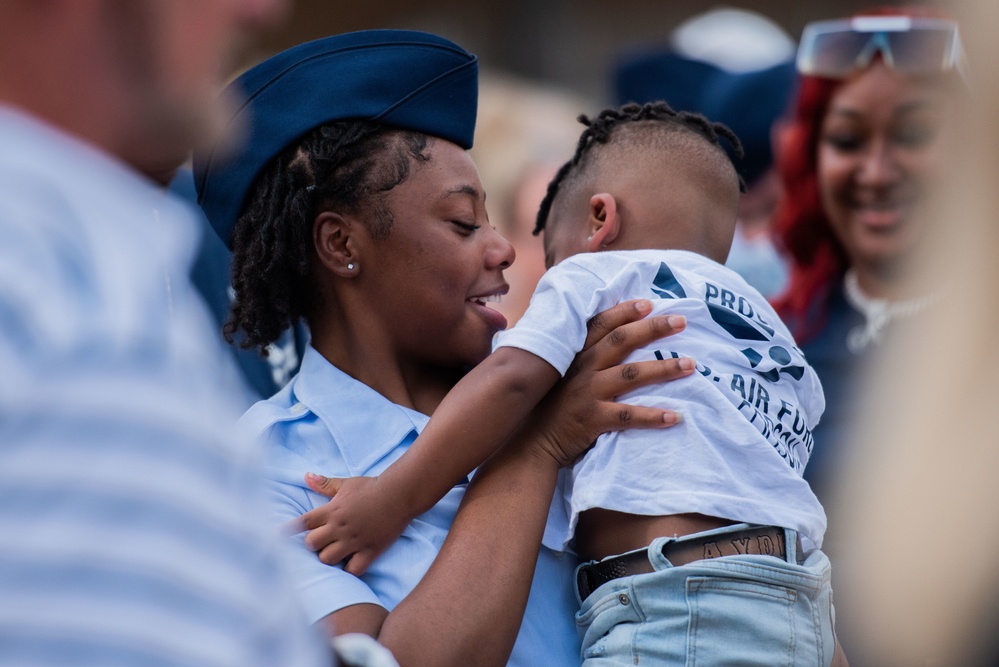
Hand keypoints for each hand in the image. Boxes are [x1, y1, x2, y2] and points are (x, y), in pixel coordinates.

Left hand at [292, 473, 411, 575]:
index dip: (290, 530)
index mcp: (332, 510)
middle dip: (311, 545)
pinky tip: (350, 563)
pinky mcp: (370, 550)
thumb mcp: (347, 484)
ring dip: (327, 557)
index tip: (279, 536)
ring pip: (328, 559)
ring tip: (333, 553)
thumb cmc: (372, 487)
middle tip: (319, 542)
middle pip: (311, 544)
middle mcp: (340, 527)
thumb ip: (325, 484)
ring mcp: (355, 540)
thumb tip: (305, 476)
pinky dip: (349, 569)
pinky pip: (353, 570)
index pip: (303, 522)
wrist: (400, 493)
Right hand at [524, 299, 693, 467]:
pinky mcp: (593, 420)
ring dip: (664, 368)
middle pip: (622, 341)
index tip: (650, 303)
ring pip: (632, 375)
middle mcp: (582, 369)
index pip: (601, 324)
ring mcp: (587, 394)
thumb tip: (602, 341)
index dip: (625, 311)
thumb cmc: (547, 407)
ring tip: (690, 364)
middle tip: (681, 321)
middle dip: (653, 328)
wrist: (529, 443)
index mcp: (574, 355)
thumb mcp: (556, 374)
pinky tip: (676, 416)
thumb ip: (577, 356)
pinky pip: (628, 416)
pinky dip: (653, 416)